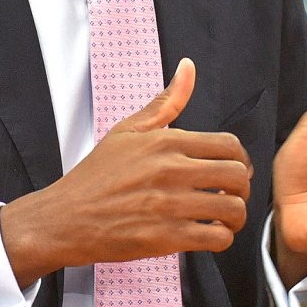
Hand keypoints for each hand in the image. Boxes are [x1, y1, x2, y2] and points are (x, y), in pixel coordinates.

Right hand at [0, 59, 251, 285]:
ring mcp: (169, 205)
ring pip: (232, 209)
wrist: (63, 219)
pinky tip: (210, 235)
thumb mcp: (127, 131)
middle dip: (243, 188)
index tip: (234, 171)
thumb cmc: (95, 176)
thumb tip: (188, 67)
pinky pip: (216, 238)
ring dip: (236, 216)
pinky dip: (221, 239)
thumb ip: (165, 102)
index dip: (240, 160)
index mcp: (165, 142)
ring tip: (225, 219)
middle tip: (233, 196)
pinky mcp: (165, 238)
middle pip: (237, 176)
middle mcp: (171, 171)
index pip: (229, 145)